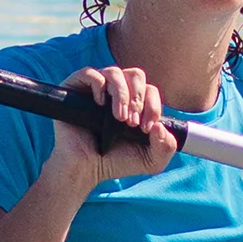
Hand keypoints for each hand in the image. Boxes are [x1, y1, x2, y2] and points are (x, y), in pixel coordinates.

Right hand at [50, 62, 179, 180]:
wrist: (85, 169)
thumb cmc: (117, 162)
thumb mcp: (151, 161)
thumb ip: (166, 148)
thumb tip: (161, 126)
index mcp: (136, 102)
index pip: (150, 90)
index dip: (153, 106)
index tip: (146, 128)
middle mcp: (117, 91)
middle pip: (136, 75)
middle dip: (138, 99)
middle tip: (131, 122)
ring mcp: (96, 88)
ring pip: (115, 72)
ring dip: (122, 94)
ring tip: (118, 117)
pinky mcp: (76, 88)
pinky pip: (90, 73)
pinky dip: (99, 85)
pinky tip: (100, 104)